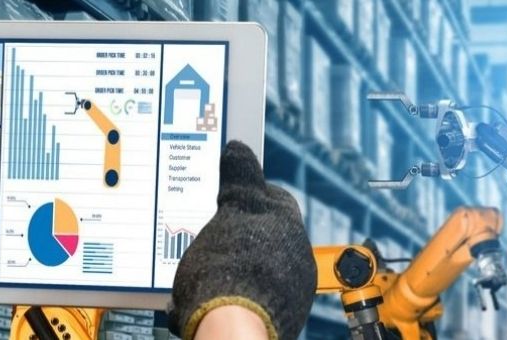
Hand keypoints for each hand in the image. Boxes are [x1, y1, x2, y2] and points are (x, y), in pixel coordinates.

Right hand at [167, 141, 315, 338]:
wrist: (232, 327)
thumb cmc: (230, 267)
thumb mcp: (231, 210)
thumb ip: (240, 180)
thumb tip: (240, 150)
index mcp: (288, 224)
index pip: (272, 197)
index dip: (245, 195)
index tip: (224, 199)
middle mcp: (297, 256)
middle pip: (266, 234)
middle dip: (240, 235)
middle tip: (211, 238)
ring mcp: (291, 288)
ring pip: (260, 266)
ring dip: (239, 266)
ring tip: (208, 273)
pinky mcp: (280, 315)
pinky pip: (257, 296)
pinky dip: (240, 294)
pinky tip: (217, 298)